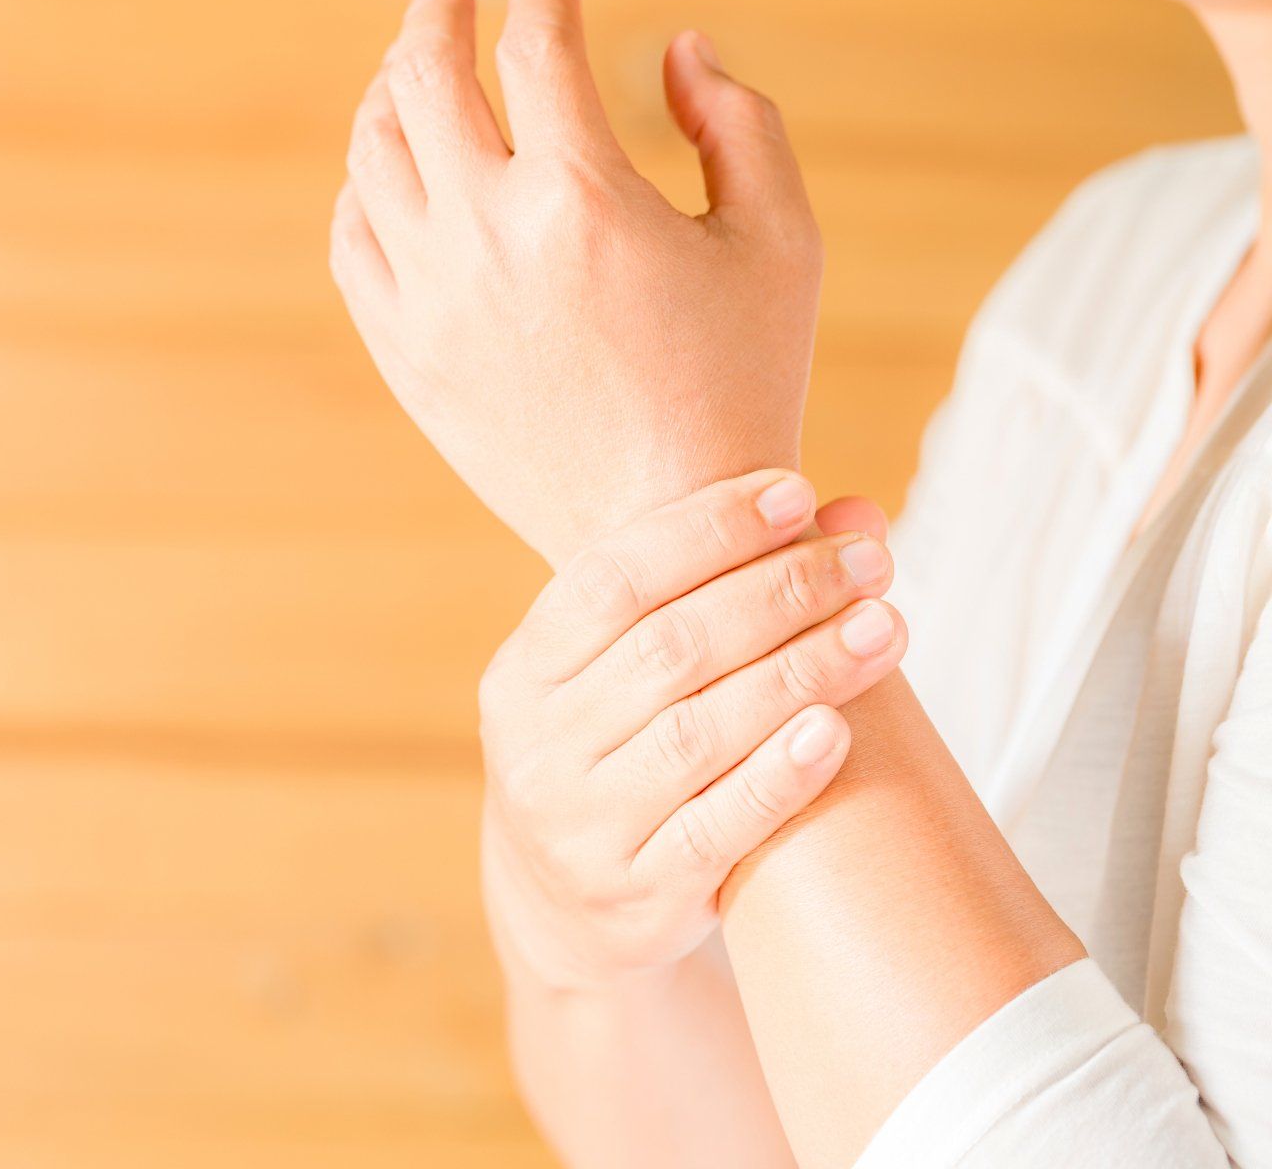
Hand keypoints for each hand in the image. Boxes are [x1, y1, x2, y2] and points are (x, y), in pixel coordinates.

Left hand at [330, 0, 822, 563]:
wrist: (667, 533)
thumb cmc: (741, 383)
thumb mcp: (780, 241)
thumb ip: (738, 122)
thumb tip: (674, 48)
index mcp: (582, 198)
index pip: (536, 48)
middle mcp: (486, 238)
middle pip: (424, 76)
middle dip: (437, 10)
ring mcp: (429, 300)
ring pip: (371, 154)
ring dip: (389, 90)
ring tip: (411, 68)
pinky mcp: (403, 354)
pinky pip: (351, 241)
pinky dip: (363, 188)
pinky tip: (390, 171)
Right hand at [477, 470, 904, 990]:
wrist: (567, 913)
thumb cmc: (618, 756)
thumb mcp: (621, 677)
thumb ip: (713, 593)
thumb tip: (856, 513)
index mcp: (522, 671)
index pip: (610, 577)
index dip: (706, 529)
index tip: (798, 493)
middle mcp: (537, 746)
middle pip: (669, 648)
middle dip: (781, 592)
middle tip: (871, 563)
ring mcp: (580, 826)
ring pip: (699, 732)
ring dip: (803, 670)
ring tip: (886, 628)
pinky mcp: (637, 895)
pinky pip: (717, 827)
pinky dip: (779, 774)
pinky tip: (837, 729)